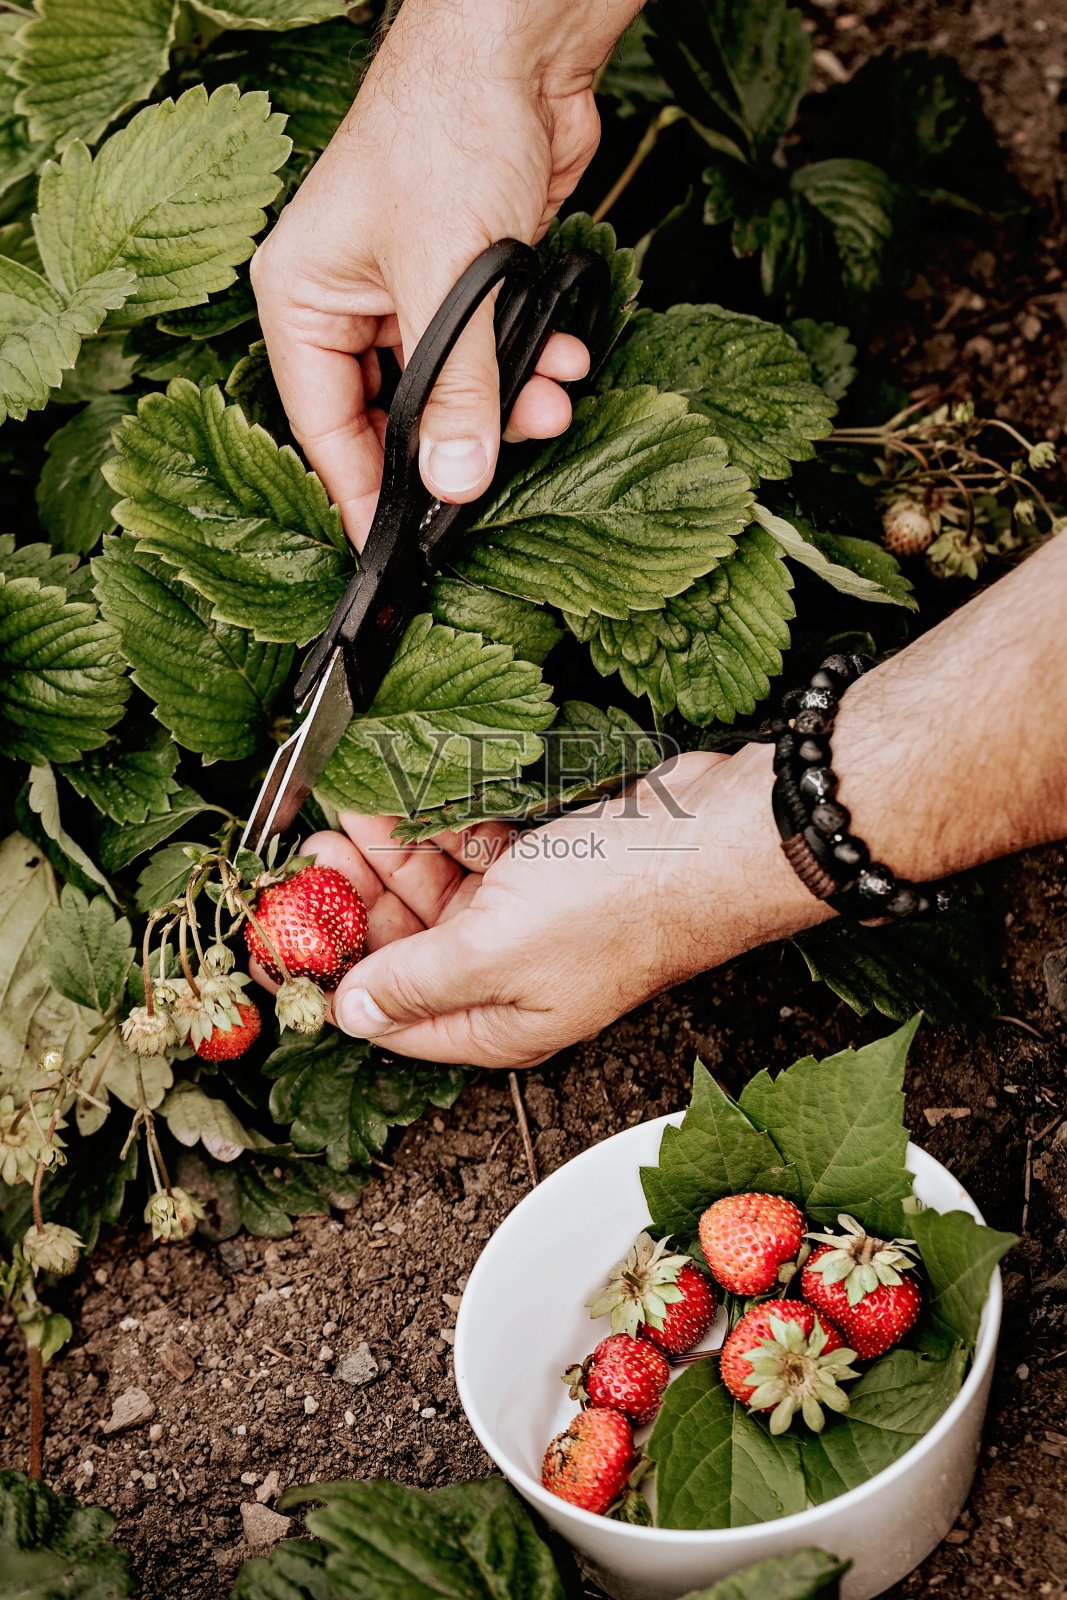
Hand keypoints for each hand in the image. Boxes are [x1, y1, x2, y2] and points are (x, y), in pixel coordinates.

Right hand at [251, 0, 628, 545]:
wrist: (519, 51)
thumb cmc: (450, 132)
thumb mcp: (449, 280)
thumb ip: (456, 393)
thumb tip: (454, 483)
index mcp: (304, 298)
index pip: (323, 426)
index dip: (361, 493)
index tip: (393, 550)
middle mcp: (347, 300)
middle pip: (391, 415)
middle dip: (457, 443)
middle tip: (499, 472)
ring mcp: (408, 292)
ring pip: (451, 391)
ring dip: (506, 407)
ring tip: (552, 404)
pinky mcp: (465, 283)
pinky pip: (489, 354)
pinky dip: (528, 366)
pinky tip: (564, 359)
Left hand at [255, 748, 828, 1067]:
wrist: (712, 838)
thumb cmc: (620, 905)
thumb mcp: (493, 952)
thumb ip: (414, 981)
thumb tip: (348, 1012)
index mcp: (498, 1022)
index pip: (390, 1016)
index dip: (330, 977)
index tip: (279, 935)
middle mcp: (510, 978)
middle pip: (407, 949)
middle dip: (352, 905)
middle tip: (305, 861)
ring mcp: (531, 920)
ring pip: (436, 896)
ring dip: (388, 859)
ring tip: (345, 819)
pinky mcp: (547, 866)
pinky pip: (473, 854)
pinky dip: (439, 833)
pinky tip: (405, 807)